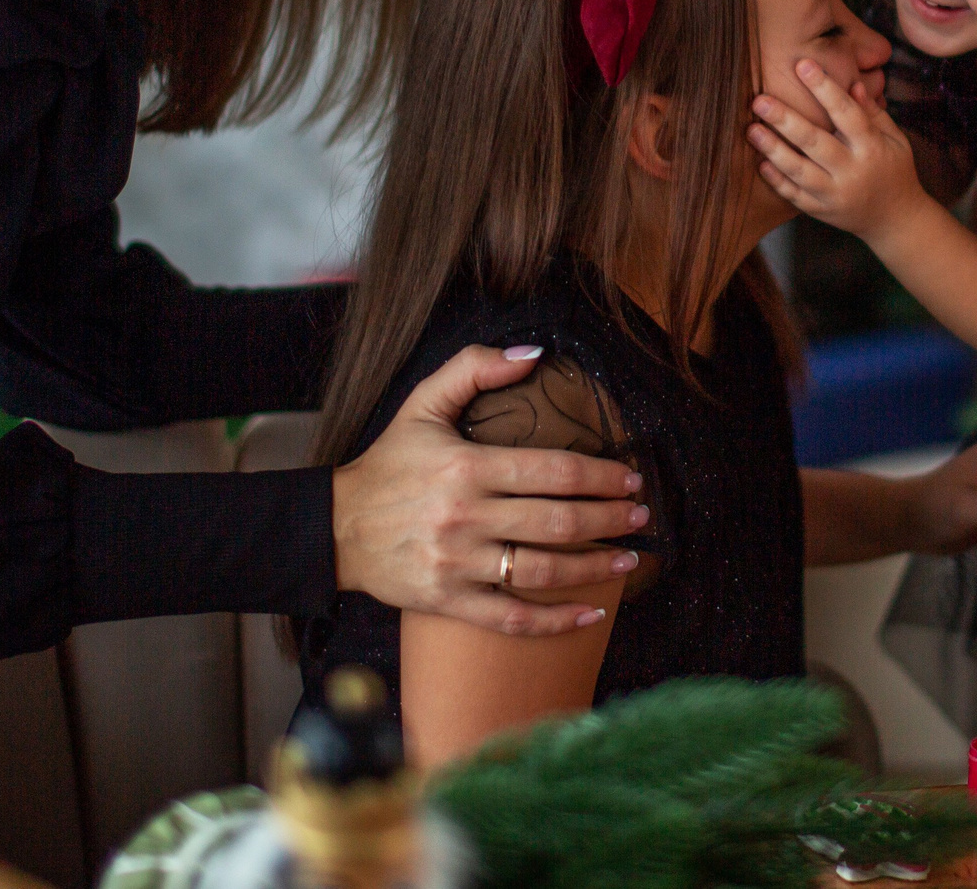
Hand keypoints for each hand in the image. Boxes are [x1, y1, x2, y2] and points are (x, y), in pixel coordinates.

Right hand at [329, 345, 649, 636]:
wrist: (336, 528)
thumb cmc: (388, 464)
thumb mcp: (423, 403)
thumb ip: (474, 369)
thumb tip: (533, 355)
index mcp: (468, 467)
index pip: (554, 471)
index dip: (601, 476)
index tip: (630, 479)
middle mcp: (466, 517)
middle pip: (558, 521)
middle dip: (609, 520)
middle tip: (640, 517)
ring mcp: (458, 564)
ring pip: (542, 571)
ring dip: (595, 567)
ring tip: (628, 559)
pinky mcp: (449, 601)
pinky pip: (511, 617)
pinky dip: (554, 620)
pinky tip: (590, 613)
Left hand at [750, 62, 924, 238]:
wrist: (895, 220)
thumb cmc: (894, 170)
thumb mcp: (894, 139)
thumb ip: (872, 112)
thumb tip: (852, 82)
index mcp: (872, 148)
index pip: (846, 113)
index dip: (824, 88)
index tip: (802, 64)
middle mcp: (852, 171)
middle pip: (815, 142)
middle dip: (785, 119)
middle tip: (760, 99)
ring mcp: (834, 194)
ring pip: (799, 171)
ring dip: (773, 149)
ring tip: (751, 129)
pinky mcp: (820, 211)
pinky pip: (794, 196)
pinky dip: (776, 180)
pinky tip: (760, 163)